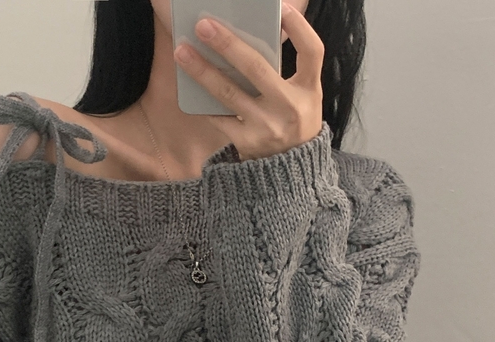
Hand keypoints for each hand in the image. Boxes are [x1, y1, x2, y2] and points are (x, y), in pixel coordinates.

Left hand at [173, 2, 323, 161]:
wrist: (290, 172)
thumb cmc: (292, 123)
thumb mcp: (301, 97)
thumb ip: (284, 70)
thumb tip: (250, 37)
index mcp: (309, 90)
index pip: (312, 51)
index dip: (299, 27)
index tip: (281, 8)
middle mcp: (289, 107)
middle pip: (257, 68)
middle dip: (228, 44)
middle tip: (204, 26)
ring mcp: (266, 126)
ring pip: (229, 93)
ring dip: (202, 71)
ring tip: (182, 52)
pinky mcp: (246, 142)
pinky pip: (219, 116)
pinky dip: (204, 101)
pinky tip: (188, 86)